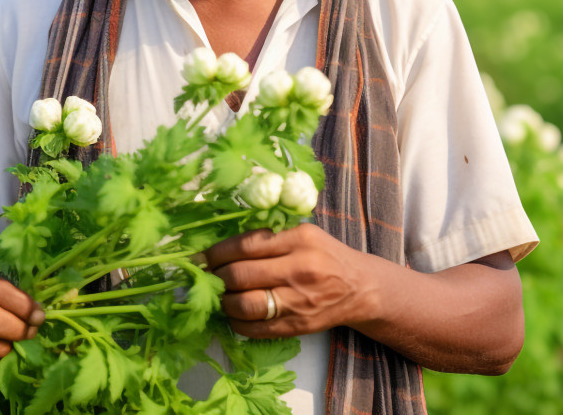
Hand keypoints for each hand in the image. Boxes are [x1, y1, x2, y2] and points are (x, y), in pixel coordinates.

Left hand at [202, 223, 375, 337]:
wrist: (360, 288)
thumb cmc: (326, 256)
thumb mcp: (305, 233)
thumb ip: (270, 237)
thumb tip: (224, 247)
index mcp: (298, 240)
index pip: (245, 246)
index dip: (216, 253)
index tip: (202, 257)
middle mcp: (298, 270)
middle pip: (239, 276)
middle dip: (215, 277)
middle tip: (207, 277)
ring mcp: (298, 301)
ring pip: (244, 305)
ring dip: (223, 302)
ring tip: (221, 296)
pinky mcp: (297, 326)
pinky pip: (255, 329)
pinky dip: (237, 323)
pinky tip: (235, 314)